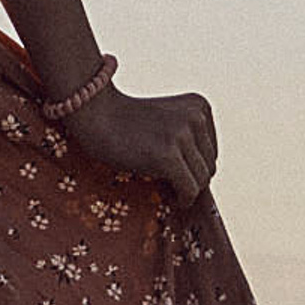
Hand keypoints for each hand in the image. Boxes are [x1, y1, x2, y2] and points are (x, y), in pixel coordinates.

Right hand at [61, 82, 217, 207]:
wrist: (93, 112)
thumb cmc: (123, 121)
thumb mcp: (166, 119)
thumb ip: (187, 137)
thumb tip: (204, 179)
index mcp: (199, 105)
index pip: (211, 150)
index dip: (193, 166)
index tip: (176, 172)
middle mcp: (196, 117)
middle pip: (210, 165)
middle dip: (191, 178)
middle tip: (169, 183)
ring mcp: (182, 136)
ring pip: (201, 180)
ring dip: (185, 189)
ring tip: (167, 188)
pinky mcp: (168, 155)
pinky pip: (188, 189)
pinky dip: (183, 199)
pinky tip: (173, 199)